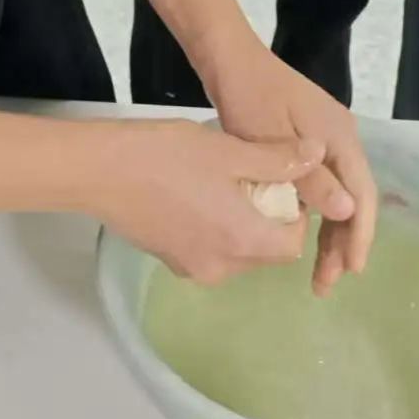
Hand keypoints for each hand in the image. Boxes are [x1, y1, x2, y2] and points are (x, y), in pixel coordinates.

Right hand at [93, 120, 320, 284]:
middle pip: (265, 252)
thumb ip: (277, 159)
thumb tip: (319, 154)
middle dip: (268, 220)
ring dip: (241, 225)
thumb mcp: (228, 150)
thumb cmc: (167, 155)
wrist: (99, 171)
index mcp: (242, 241)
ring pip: (236, 253)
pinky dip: (214, 230)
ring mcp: (191, 268)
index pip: (292, 243)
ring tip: (221, 182)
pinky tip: (194, 193)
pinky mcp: (168, 261)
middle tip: (251, 177)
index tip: (280, 181)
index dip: (295, 214)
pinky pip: (208, 251)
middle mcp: (221, 267)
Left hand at [200, 36, 377, 295]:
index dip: (359, 236)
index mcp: (341, 138)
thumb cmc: (250, 98)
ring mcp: (325, 136)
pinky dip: (317, 209)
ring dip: (331, 230)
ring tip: (317, 269)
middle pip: (353, 197)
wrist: (229, 59)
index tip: (350, 271)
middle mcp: (341, 137)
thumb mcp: (274, 142)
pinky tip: (302, 231)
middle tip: (326, 282)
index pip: (362, 195)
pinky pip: (323, 181)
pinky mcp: (307, 138)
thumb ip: (310, 178)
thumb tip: (347, 212)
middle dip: (344, 241)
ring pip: (338, 192)